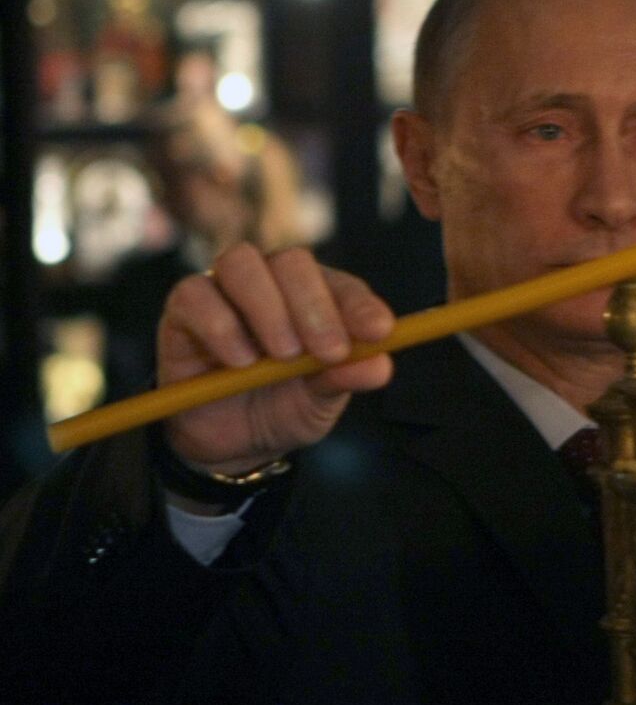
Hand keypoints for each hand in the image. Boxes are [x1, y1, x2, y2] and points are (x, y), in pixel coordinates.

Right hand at [158, 243, 394, 474]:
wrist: (230, 442)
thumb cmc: (285, 407)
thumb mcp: (321, 402)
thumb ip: (346, 378)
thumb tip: (381, 365)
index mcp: (320, 298)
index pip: (344, 286)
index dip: (361, 306)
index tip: (379, 333)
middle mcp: (274, 282)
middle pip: (293, 262)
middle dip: (315, 306)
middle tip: (328, 352)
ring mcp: (226, 288)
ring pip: (242, 263)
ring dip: (268, 308)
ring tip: (282, 356)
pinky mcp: (184, 307)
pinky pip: (195, 295)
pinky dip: (220, 326)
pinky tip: (239, 360)